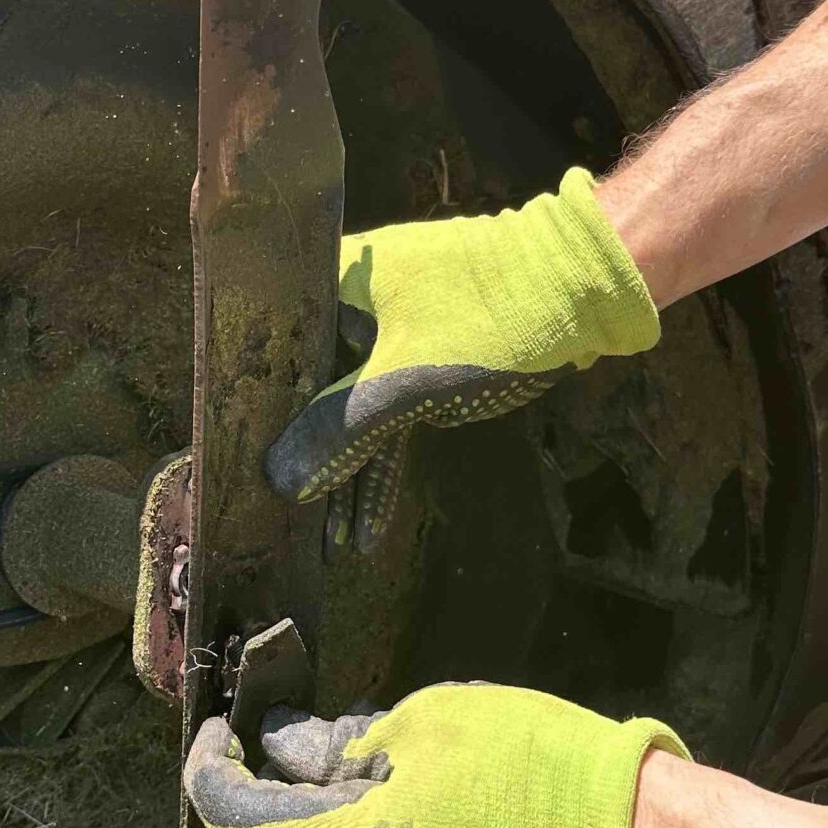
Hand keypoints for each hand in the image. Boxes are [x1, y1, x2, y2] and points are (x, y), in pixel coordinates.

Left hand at [185, 681, 684, 827]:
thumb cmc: (529, 774)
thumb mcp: (425, 725)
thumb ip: (343, 743)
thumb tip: (291, 750)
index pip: (235, 823)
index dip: (212, 770)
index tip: (219, 723)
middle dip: (253, 800)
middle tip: (270, 735)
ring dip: (313, 818)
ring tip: (347, 747)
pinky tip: (391, 786)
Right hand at [263, 170, 658, 543]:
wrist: (583, 287)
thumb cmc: (488, 319)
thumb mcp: (406, 382)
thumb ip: (341, 432)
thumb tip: (278, 481)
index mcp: (334, 283)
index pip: (275, 355)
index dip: (257, 417)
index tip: (244, 474)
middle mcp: (353, 299)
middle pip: (311, 388)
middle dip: (303, 458)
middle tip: (283, 526)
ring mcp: (392, 325)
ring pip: (353, 405)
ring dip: (348, 470)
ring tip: (334, 545)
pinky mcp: (427, 349)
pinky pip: (389, 408)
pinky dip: (384, 455)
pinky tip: (371, 520)